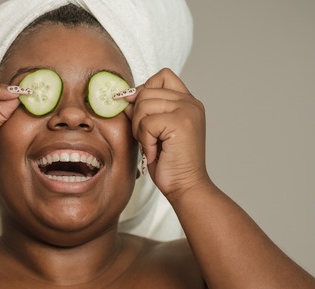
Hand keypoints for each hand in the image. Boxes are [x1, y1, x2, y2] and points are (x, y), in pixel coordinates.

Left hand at [124, 68, 209, 198]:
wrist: (185, 187)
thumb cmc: (169, 163)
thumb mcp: (153, 131)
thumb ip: (143, 110)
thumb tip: (123, 96)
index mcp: (188, 102)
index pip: (162, 76)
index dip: (144, 90)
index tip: (139, 113)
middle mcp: (191, 102)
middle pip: (146, 90)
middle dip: (138, 116)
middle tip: (147, 139)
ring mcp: (188, 110)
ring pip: (143, 104)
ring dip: (140, 129)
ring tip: (152, 146)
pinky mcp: (181, 122)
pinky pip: (146, 122)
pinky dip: (145, 140)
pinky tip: (155, 153)